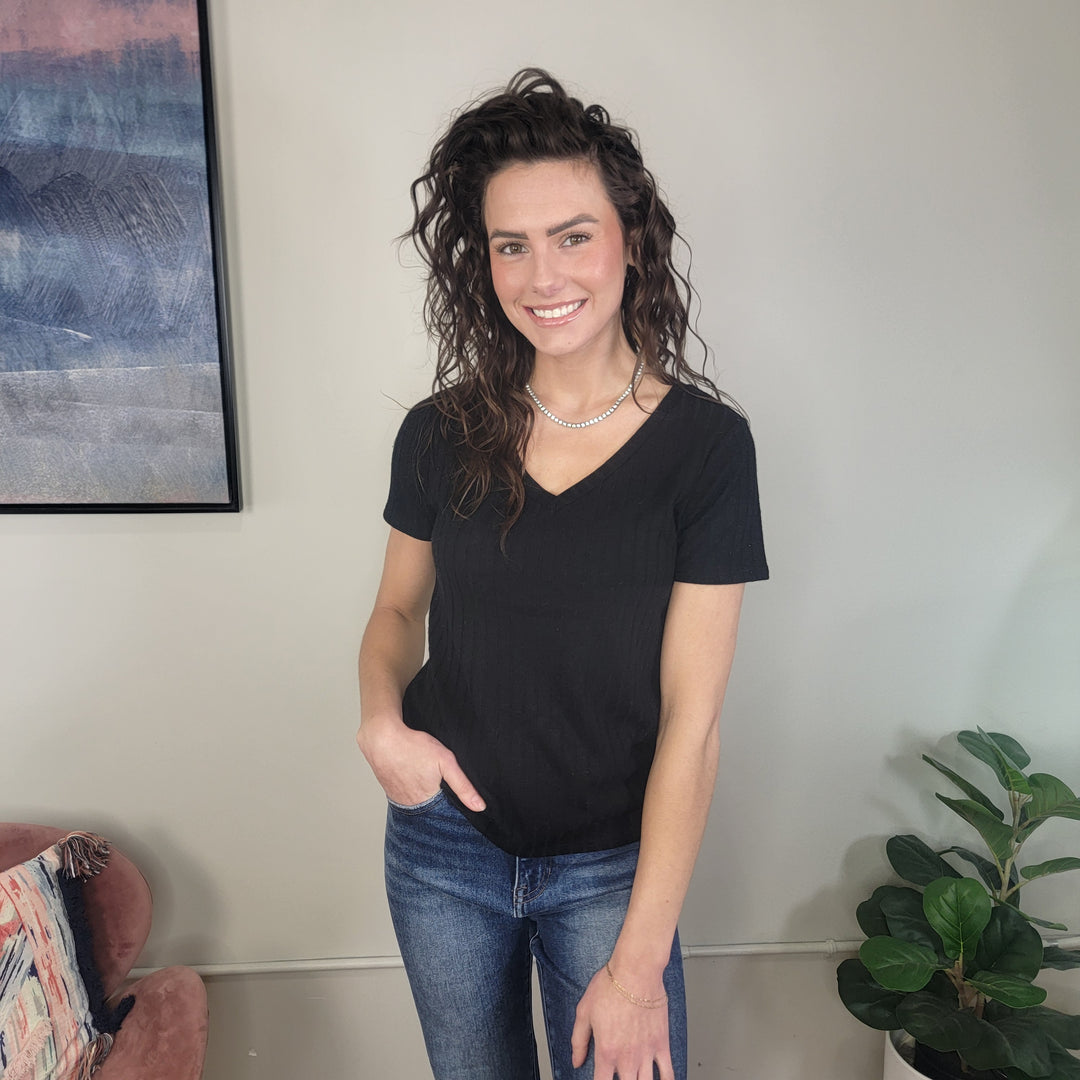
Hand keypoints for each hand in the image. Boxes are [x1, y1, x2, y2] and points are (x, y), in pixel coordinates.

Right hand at [356, 715, 484, 810]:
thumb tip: (479, 806)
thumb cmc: (413, 746)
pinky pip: (403, 795)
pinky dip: (410, 788)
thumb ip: (463, 786)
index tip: (454, 803)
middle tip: (439, 787)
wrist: (380, 737)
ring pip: (415, 803)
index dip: (450, 809)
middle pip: (428, 810)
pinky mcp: (388, 789)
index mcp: (425, 803)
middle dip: (437, 803)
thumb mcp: (445, 762)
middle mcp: (409, 805)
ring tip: (426, 780)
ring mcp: (396, 798)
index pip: (443, 815)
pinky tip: (413, 777)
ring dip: (422, 796)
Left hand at [571, 964, 672, 1079]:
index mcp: (606, 1051)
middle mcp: (627, 1057)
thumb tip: (576, 1060)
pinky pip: (668, 1072)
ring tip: (636, 1079)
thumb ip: (579, 1040)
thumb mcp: (584, 1011)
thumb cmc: (611, 985)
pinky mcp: (662, 1043)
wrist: (636, 970)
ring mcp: (646, 1052)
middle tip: (620, 1077)